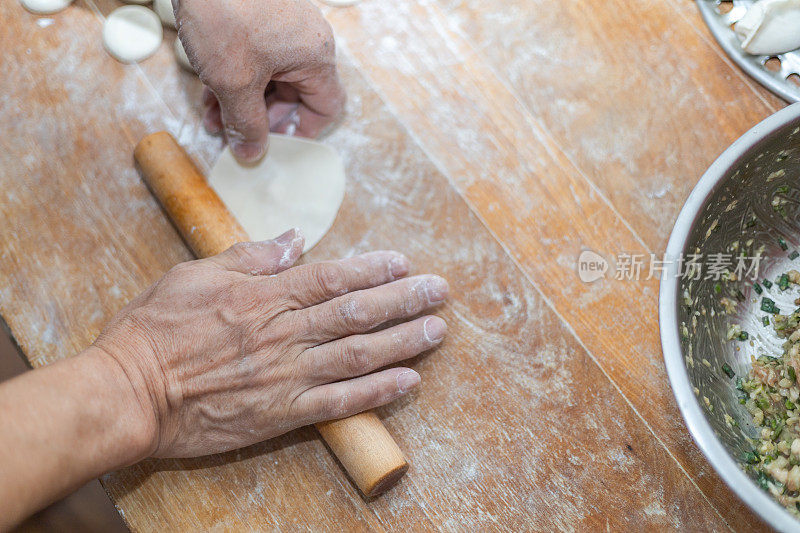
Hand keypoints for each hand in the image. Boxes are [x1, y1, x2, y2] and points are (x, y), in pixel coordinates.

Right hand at [93, 229, 447, 457]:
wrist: (129, 393)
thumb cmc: (154, 330)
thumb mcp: (196, 274)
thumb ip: (250, 257)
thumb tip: (292, 239)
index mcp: (264, 296)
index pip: (333, 277)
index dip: (374, 269)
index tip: (404, 262)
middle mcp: (285, 333)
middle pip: (357, 312)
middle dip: (404, 299)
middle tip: (439, 291)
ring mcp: (287, 375)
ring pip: (358, 354)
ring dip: (402, 341)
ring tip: (437, 330)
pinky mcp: (282, 413)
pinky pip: (340, 403)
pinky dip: (377, 392)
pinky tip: (408, 381)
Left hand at [176, 0, 345, 161]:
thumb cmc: (224, 12)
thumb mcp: (233, 81)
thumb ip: (246, 123)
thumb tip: (252, 153)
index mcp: (314, 56)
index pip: (325, 106)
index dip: (303, 132)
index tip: (278, 147)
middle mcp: (306, 40)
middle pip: (294, 94)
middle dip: (262, 119)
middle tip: (236, 137)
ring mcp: (283, 25)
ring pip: (270, 77)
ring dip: (243, 103)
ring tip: (213, 120)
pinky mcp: (260, 16)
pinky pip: (256, 58)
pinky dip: (237, 78)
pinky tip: (209, 92)